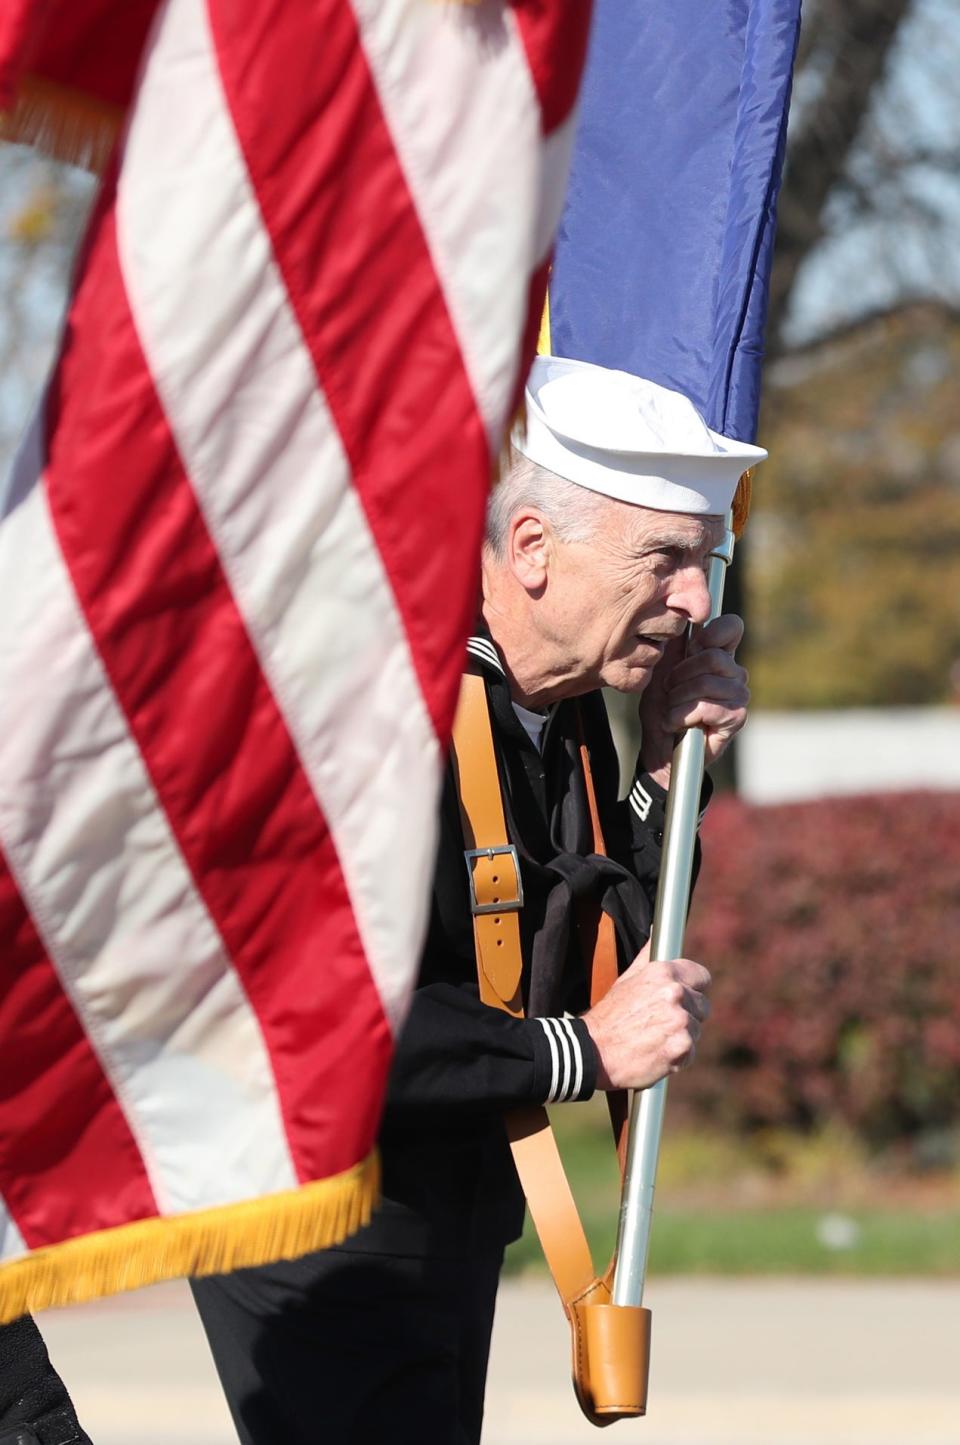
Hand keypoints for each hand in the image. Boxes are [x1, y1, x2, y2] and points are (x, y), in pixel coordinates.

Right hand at [580, 941, 710, 1090]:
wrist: (594, 1052)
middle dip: (687, 1016)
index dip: (694, 989)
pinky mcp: (683, 1046)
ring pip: (696, 1030)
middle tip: (660, 1024)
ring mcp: (680, 1020)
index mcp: (663, 973)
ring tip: (654, 1040)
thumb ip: (648, 956)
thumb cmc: (609, 1016)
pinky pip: (691, 1052)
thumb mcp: (627, 979)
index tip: (686, 997)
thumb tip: (656, 930)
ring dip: (681, 1038)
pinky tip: (656, 1054)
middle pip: (702, 1006)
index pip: (702, 977)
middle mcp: (675, 993)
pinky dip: (677, 1057)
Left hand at [639, 613, 748, 785]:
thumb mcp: (661, 668)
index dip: (711, 632)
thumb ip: (675, 642)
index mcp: (719, 655)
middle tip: (669, 691)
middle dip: (680, 675)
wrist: (659, 746)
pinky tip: (678, 724)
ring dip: (678, 699)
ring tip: (672, 709)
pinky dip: (682, 716)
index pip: (732, 626)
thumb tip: (681, 610)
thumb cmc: (661, 706)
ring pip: (706, 683)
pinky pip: (706, 706)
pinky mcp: (737, 717)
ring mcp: (739, 695)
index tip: (691, 647)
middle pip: (712, 657)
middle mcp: (734, 672)